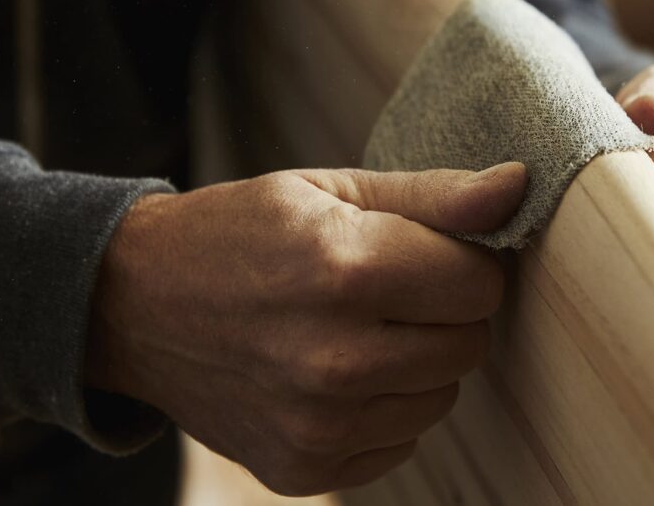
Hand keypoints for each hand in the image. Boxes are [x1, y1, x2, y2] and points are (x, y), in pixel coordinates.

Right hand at [86, 163, 526, 495]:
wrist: (133, 305)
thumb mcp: (331, 190)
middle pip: (471, 344)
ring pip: (442, 396)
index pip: (481, 283)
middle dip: (446, 311)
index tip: (429, 250)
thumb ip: (434, 195)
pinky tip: (337, 372)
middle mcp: (334, 360)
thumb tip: (519, 186)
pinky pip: (401, 440)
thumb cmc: (240, 232)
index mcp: (346, 271)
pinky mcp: (304, 468)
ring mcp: (317, 425)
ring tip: (359, 327)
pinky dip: (385, 407)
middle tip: (391, 287)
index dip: (464, 260)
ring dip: (419, 362)